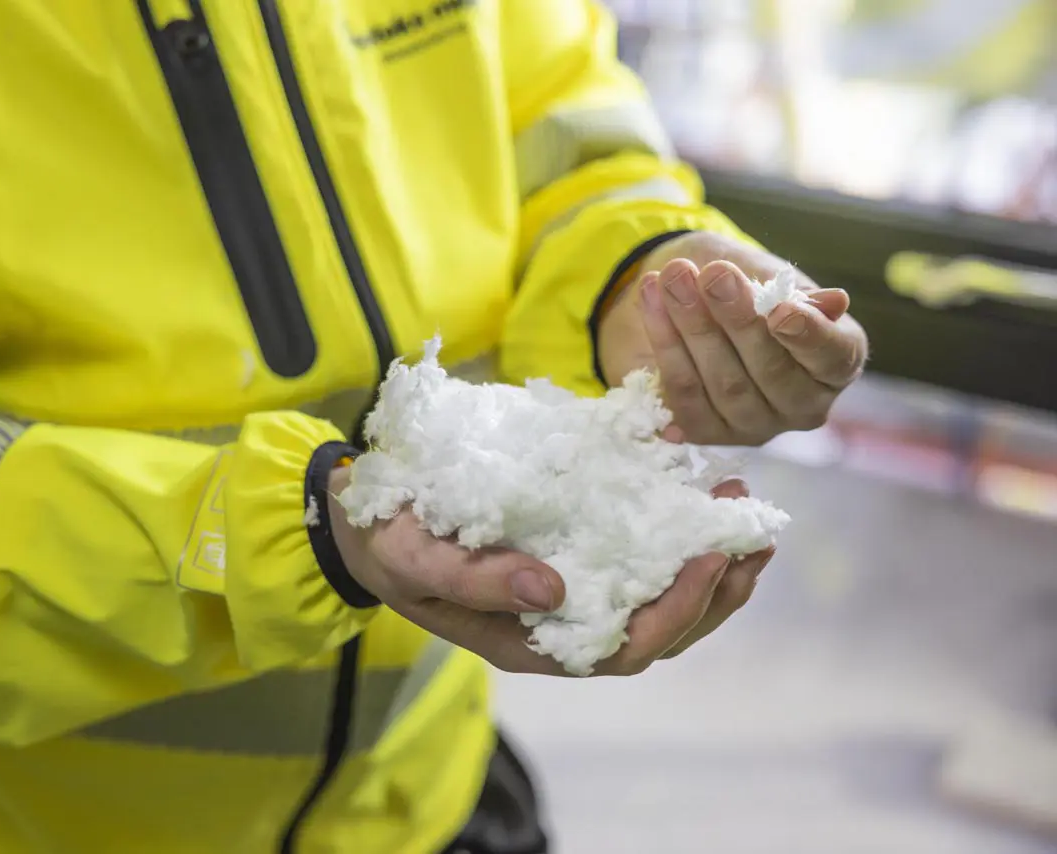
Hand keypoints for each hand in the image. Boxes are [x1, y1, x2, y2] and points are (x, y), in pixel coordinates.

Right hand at [328, 468, 773, 674]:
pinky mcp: (568, 543)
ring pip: (655, 589)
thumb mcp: (417, 563)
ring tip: (740, 508)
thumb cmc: (389, 545)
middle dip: (714, 589)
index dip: (677, 613)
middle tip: (752, 535)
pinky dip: (666, 514)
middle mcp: (562, 619)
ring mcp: (570, 582)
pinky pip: (631, 541)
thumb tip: (553, 589)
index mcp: (532, 640)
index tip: (707, 559)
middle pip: (659, 627)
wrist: (364, 516)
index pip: (626, 647)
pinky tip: (688, 470)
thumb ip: (478, 583)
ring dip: (706, 558)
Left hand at [598, 231, 867, 445]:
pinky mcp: (707, 432)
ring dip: (694, 326)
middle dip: (738, 319)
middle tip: (715, 275)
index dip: (809, 336)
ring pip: (724, 384)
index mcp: (835, 363)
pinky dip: (664, 343)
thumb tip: (834, 303)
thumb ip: (798, 294)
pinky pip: (683, 393)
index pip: (833, 357)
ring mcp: (754, 425)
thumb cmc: (747, 286)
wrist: (691, 296)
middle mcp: (801, 404)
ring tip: (674, 279)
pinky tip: (650, 299)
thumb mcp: (772, 276)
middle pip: (771, 371)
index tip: (781, 310)